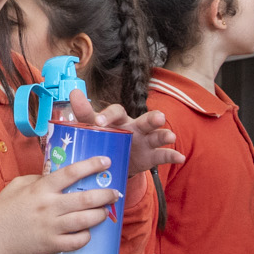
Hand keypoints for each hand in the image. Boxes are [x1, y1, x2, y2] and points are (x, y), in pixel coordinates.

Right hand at [0, 157, 118, 253]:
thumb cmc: (2, 210)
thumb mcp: (16, 185)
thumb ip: (38, 177)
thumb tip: (55, 173)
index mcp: (40, 189)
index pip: (71, 173)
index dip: (91, 165)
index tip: (106, 161)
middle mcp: (49, 207)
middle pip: (85, 198)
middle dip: (105, 195)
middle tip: (115, 193)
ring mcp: (51, 227)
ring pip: (85, 220)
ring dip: (100, 215)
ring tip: (105, 212)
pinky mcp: (52, 245)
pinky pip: (77, 241)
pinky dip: (86, 236)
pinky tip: (88, 231)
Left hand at [64, 94, 181, 175]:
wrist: (112, 162)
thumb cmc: (103, 138)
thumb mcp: (92, 127)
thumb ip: (84, 112)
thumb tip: (74, 91)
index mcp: (118, 119)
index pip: (116, 112)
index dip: (108, 116)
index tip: (98, 123)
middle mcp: (135, 126)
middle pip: (146, 119)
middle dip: (153, 118)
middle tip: (159, 118)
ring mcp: (146, 141)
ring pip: (157, 135)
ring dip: (164, 135)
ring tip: (170, 137)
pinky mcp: (151, 155)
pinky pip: (163, 155)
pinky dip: (172, 155)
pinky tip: (180, 157)